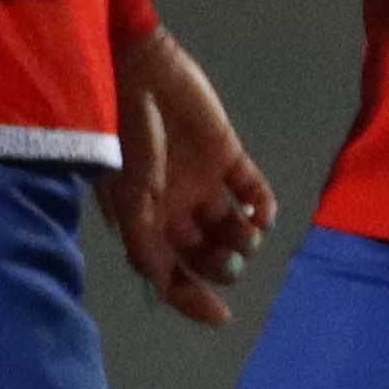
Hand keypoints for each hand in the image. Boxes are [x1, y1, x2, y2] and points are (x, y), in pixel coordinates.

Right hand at [102, 18, 277, 322]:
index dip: (191, 297)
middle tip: (232, 260)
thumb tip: (162, 286)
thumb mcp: (127, 197)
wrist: (138, 72)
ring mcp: (200, 181)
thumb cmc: (125, 136)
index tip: (220, 316)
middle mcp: (172, 208)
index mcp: (142, 221)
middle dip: (220, 265)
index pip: (168, 273)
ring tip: (246, 233)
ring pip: (230, 225)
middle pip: (203, 253)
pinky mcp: (226, 154)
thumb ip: (143, 242)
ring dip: (244, 239)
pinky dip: (262, 205)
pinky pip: (251, 188)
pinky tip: (263, 212)